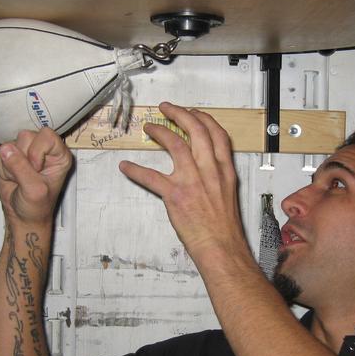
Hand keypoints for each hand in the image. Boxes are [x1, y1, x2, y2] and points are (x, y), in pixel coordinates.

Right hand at [0, 128, 73, 225]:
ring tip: (20, 179)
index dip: (37, 151)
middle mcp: (44, 150)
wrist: (23, 217)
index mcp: (59, 155)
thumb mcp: (34, 189)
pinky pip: (0, 154)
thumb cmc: (37, 206)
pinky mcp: (10, 157)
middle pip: (26, 136)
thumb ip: (21, 167)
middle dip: (22, 158)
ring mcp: (26, 152)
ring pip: (11, 144)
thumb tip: (6, 149)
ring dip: (11, 165)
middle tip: (27, 176)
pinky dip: (3, 168)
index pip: (47, 135)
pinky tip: (12, 179)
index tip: (36, 169)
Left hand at [119, 102, 248, 259]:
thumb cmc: (224, 227)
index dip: (203, 118)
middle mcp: (210, 170)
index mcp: (224, 169)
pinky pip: (151, 177)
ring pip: (175, 144)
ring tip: (149, 127)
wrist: (222, 247)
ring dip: (160, 132)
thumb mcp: (228, 193)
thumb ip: (216, 176)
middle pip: (196, 130)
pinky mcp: (175, 195)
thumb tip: (204, 167)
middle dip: (180, 114)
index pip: (217, 134)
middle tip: (166, 108)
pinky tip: (126, 166)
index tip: (193, 112)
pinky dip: (136, 170)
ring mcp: (192, 180)